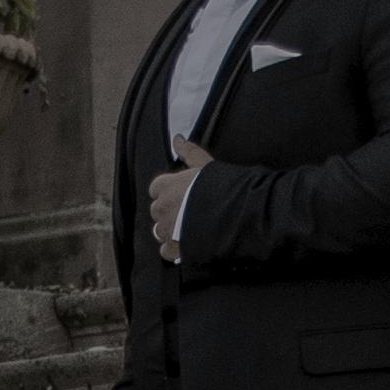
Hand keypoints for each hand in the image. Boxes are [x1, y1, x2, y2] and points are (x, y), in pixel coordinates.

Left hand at [148, 138, 211, 260]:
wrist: (233, 215)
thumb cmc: (221, 188)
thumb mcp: (206, 165)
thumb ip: (189, 152)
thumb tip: (178, 139)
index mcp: (166, 186)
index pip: (156, 189)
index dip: (170, 193)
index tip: (182, 196)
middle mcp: (161, 208)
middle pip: (158, 211)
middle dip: (170, 213)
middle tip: (189, 213)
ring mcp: (166, 230)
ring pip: (160, 231)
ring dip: (171, 231)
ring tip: (191, 229)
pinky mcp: (174, 248)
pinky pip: (165, 251)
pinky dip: (174, 250)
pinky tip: (187, 244)